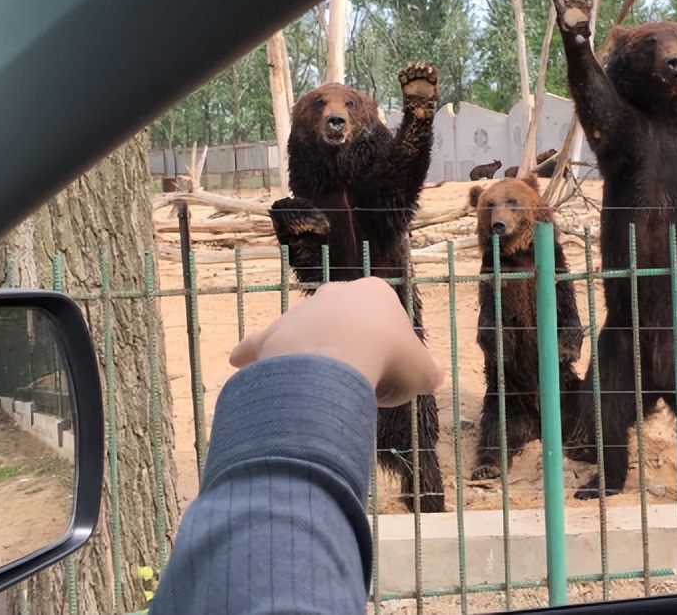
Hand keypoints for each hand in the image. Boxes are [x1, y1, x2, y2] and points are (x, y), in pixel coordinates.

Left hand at [229, 278, 445, 406]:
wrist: (336, 358)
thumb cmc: (385, 359)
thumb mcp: (420, 369)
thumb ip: (427, 370)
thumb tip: (438, 374)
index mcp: (375, 294)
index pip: (385, 316)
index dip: (390, 345)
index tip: (390, 371)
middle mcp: (336, 294)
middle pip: (344, 318)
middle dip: (349, 341)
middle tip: (356, 375)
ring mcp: (302, 311)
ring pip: (304, 329)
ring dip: (308, 350)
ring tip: (314, 381)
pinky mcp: (274, 332)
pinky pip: (261, 343)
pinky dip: (250, 353)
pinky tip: (238, 362)